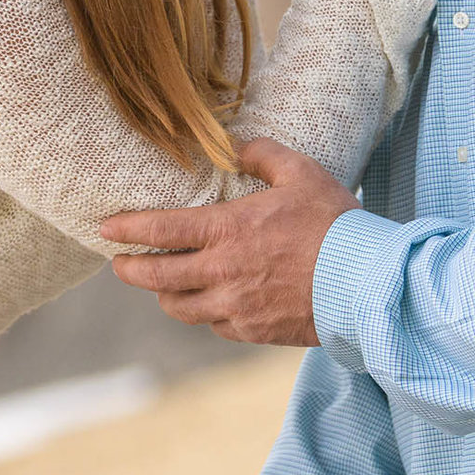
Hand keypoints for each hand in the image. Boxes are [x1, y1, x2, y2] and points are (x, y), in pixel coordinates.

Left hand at [100, 138, 356, 343]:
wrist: (370, 284)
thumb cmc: (337, 226)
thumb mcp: (302, 175)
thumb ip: (263, 155)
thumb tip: (236, 144)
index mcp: (228, 231)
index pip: (159, 229)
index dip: (126, 229)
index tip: (105, 229)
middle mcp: (222, 271)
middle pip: (155, 276)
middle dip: (129, 269)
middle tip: (119, 263)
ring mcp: (235, 305)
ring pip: (178, 306)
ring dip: (164, 294)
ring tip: (160, 284)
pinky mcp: (252, 330)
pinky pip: (213, 325)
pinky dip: (204, 314)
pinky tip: (208, 303)